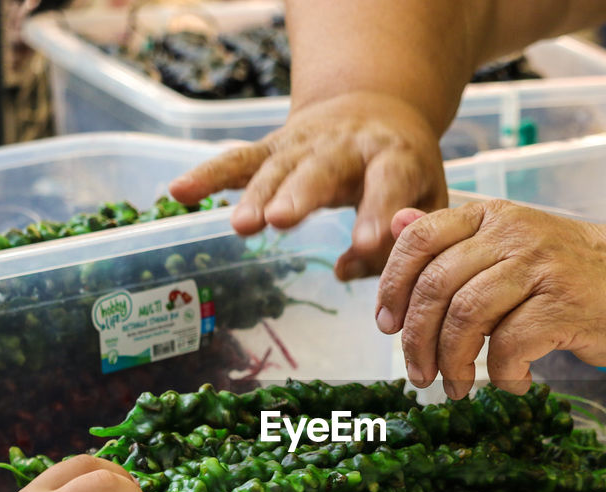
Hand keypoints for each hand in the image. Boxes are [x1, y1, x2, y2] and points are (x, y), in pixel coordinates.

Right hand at [169, 93, 448, 280]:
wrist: (376, 106)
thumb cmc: (406, 169)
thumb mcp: (425, 197)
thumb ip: (401, 239)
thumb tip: (347, 271)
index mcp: (395, 156)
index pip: (389, 181)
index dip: (378, 210)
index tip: (366, 242)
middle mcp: (348, 144)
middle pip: (323, 167)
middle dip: (301, 193)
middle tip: (282, 220)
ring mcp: (306, 143)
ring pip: (278, 166)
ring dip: (256, 194)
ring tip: (241, 226)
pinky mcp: (273, 146)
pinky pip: (239, 160)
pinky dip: (208, 173)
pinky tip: (179, 192)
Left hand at [376, 201, 605, 398]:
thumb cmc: (573, 272)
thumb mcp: (509, 245)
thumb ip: (454, 239)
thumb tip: (394, 224)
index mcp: (491, 216)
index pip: (419, 238)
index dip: (393, 285)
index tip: (386, 325)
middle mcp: (512, 235)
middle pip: (436, 286)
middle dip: (416, 340)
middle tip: (418, 375)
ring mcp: (540, 267)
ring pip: (466, 318)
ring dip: (453, 364)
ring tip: (458, 387)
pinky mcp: (565, 305)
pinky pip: (509, 345)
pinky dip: (502, 374)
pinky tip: (513, 382)